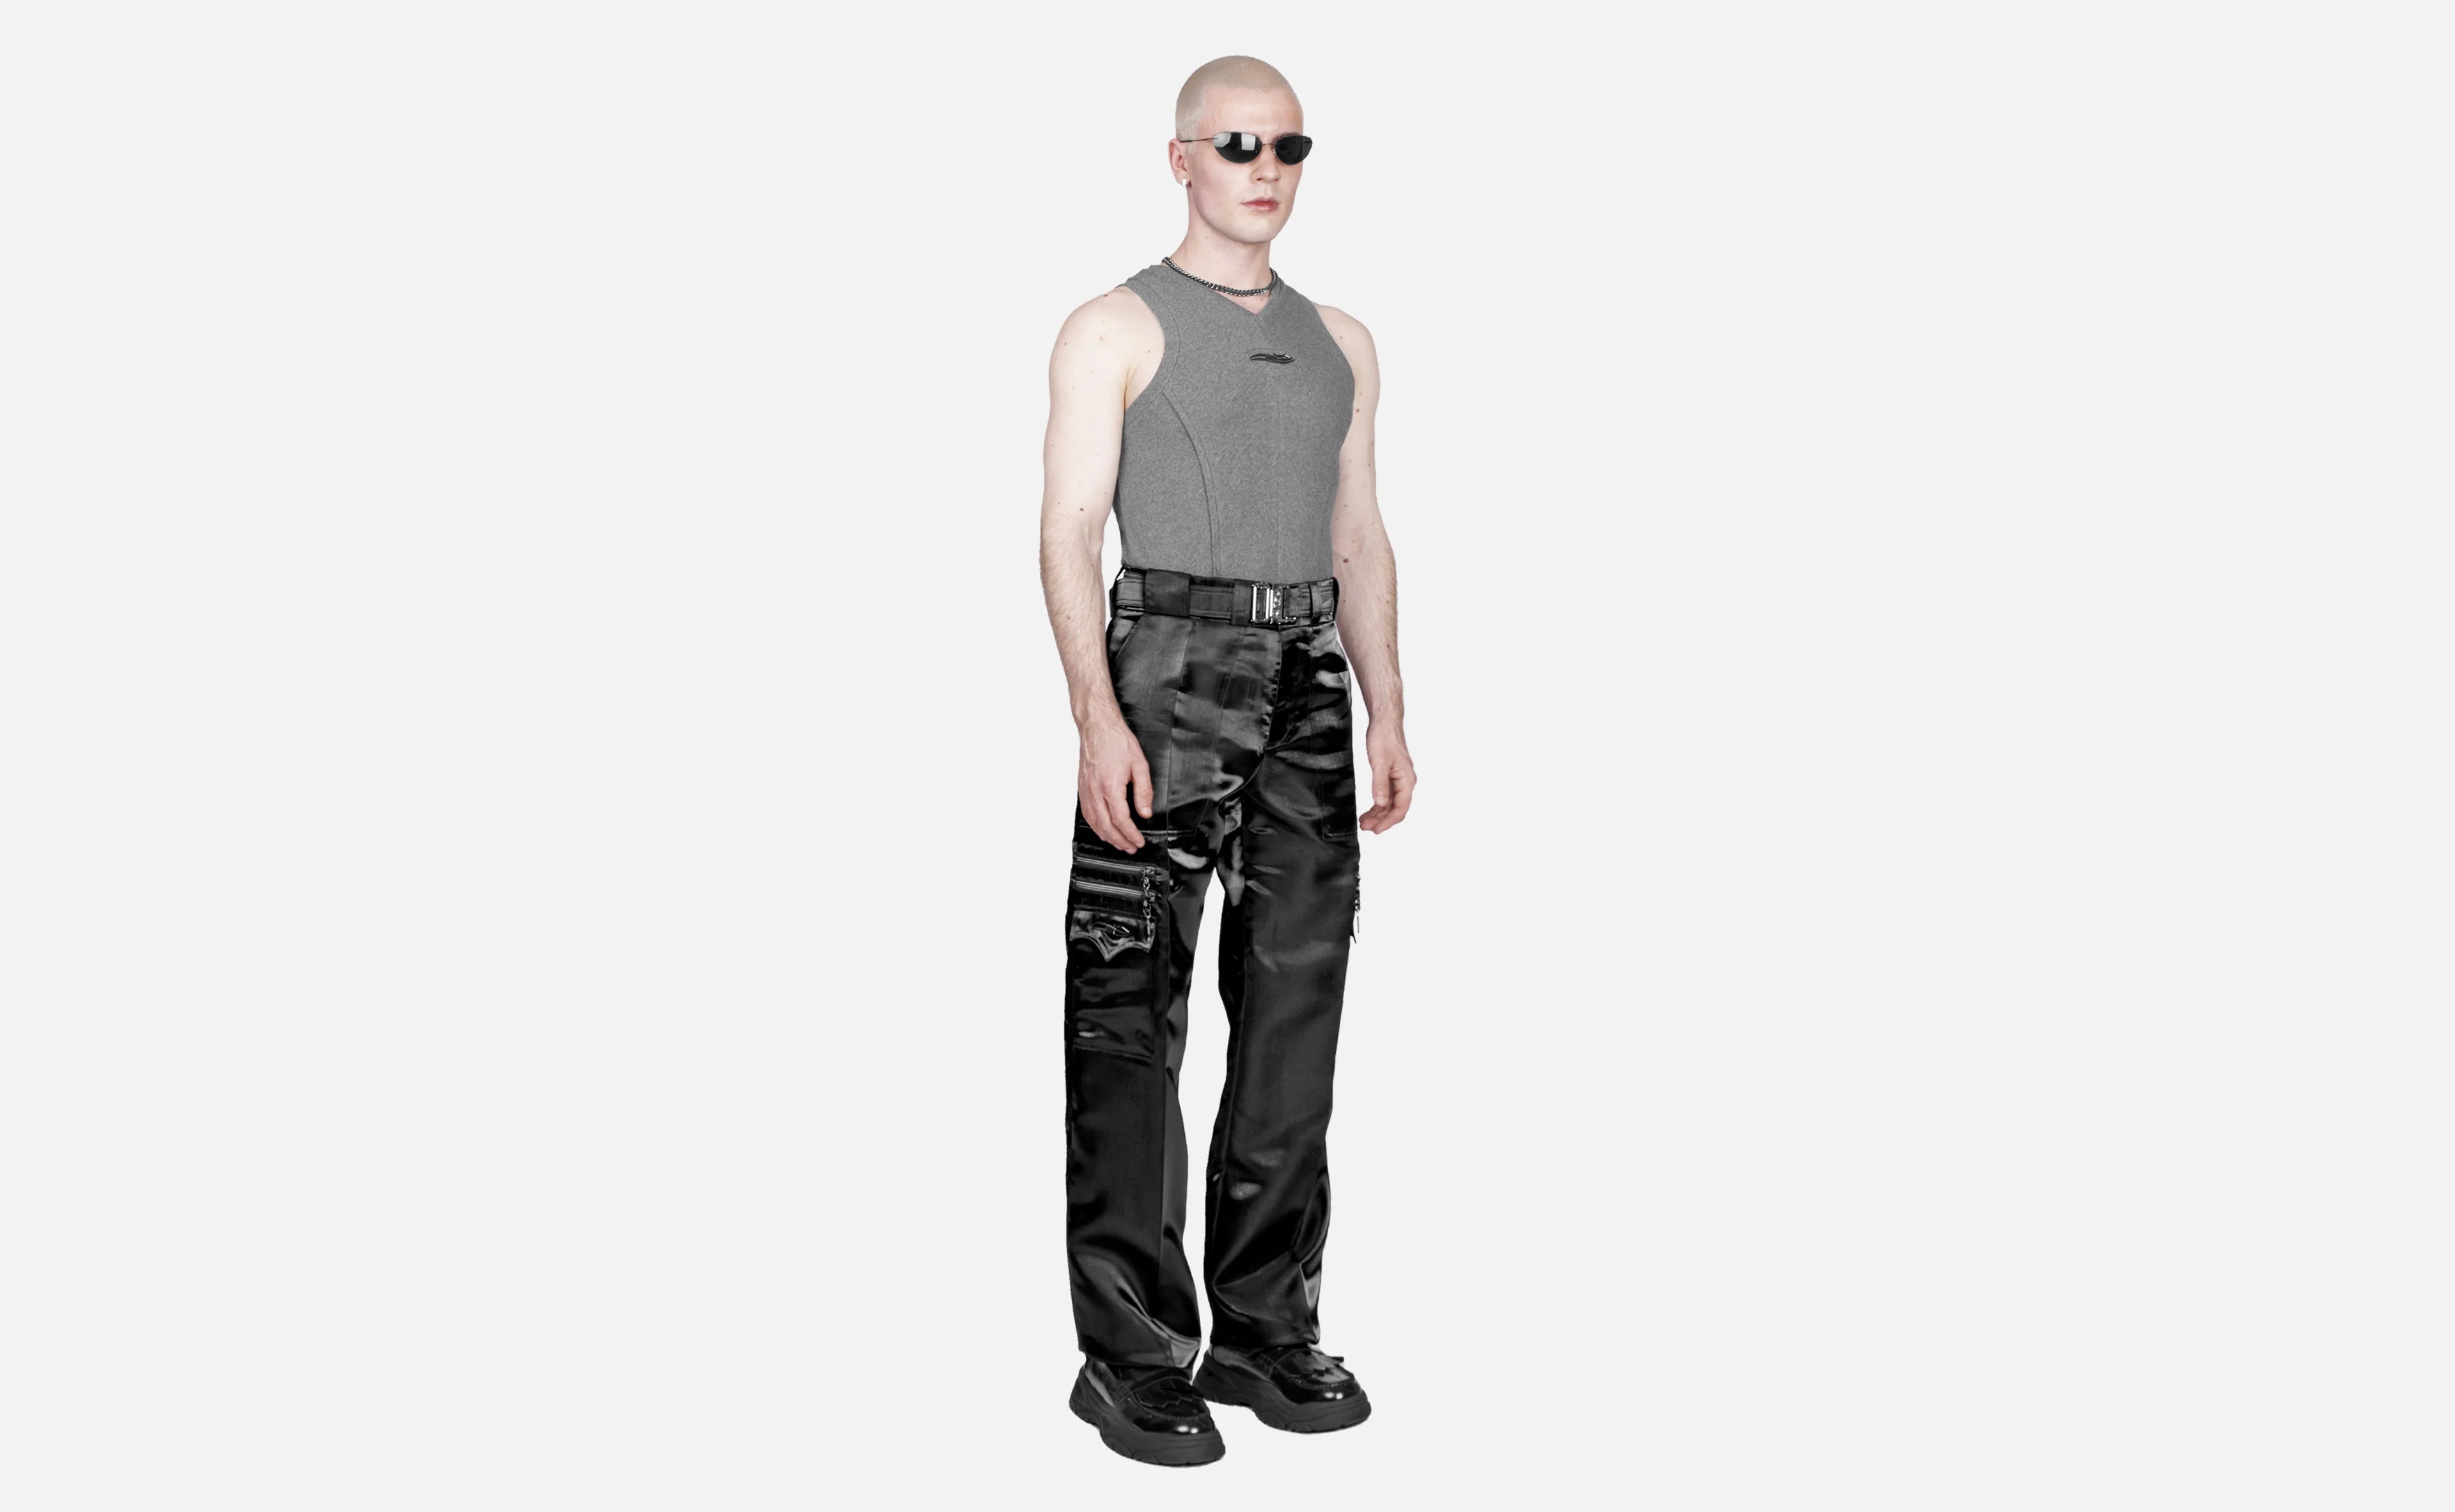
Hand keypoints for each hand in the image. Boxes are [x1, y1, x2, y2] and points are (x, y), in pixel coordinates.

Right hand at [1079, 713, 1155, 852]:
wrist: (1097, 726)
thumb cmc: (1117, 741)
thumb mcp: (1140, 764)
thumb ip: (1143, 791)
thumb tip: (1145, 812)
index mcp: (1110, 786)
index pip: (1121, 820)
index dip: (1131, 834)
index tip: (1139, 841)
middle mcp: (1095, 791)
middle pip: (1106, 826)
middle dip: (1120, 841)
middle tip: (1131, 848)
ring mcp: (1086, 790)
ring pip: (1094, 822)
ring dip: (1107, 837)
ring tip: (1119, 844)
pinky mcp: (1081, 787)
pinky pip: (1087, 813)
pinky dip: (1095, 826)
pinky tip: (1102, 830)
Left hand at [1359, 722, 1415, 832]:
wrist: (1384, 723)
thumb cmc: (1384, 739)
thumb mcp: (1379, 763)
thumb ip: (1380, 785)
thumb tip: (1381, 804)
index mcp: (1407, 780)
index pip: (1400, 808)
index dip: (1389, 821)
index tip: (1376, 830)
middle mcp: (1405, 782)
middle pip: (1396, 808)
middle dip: (1382, 820)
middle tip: (1366, 828)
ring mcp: (1398, 780)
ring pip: (1390, 804)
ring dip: (1378, 814)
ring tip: (1364, 822)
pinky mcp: (1391, 776)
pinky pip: (1386, 795)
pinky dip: (1378, 804)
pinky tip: (1369, 810)